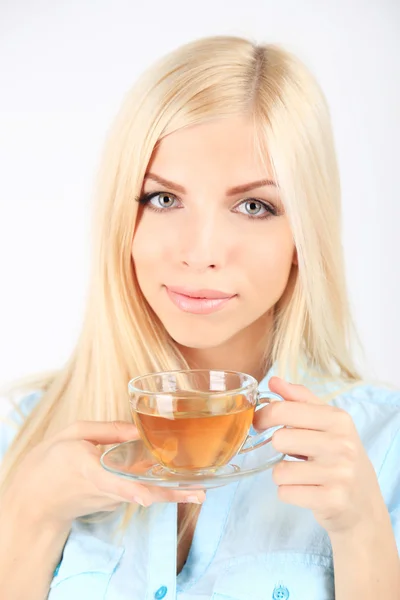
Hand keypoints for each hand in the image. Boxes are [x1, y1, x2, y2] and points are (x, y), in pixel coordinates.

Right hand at [4, 420, 204, 526]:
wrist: (37, 498)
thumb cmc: (53, 459)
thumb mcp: (73, 433)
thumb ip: (107, 430)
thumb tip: (138, 431)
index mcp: (87, 467)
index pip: (110, 480)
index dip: (130, 489)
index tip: (147, 496)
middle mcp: (103, 488)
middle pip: (140, 493)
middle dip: (169, 494)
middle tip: (200, 492)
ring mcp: (110, 500)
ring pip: (144, 494)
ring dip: (170, 490)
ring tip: (199, 485)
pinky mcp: (114, 502)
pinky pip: (138, 492)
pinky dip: (157, 486)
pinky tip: (177, 479)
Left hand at [254, 377, 386, 534]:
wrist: (363, 502)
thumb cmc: (338, 456)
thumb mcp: (327, 423)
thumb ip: (300, 399)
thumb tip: (274, 381)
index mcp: (338, 419)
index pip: (285, 409)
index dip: (264, 416)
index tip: (259, 423)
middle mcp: (342, 444)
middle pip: (279, 439)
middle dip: (279, 448)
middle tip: (292, 452)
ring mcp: (339, 473)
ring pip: (279, 471)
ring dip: (282, 474)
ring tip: (301, 474)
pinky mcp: (332, 500)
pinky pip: (286, 493)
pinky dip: (289, 493)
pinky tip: (306, 490)